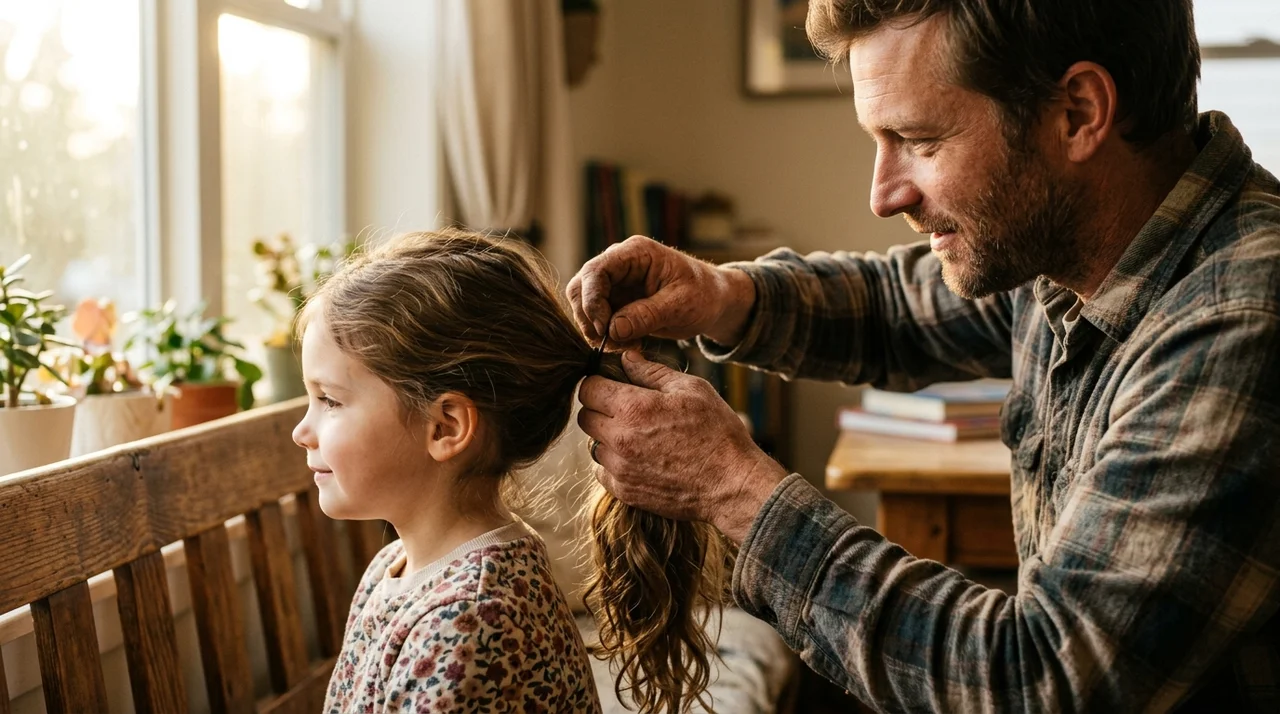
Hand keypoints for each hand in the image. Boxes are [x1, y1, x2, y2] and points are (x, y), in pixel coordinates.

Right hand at [566, 236, 756, 345]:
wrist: (713, 302)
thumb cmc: (703, 295)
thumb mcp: (681, 305)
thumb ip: (647, 315)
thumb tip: (613, 329)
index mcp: (634, 253)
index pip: (596, 271)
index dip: (592, 300)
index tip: (604, 328)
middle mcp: (618, 265)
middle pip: (580, 287)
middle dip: (589, 318)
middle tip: (608, 342)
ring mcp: (615, 284)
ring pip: (584, 306)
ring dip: (597, 331)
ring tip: (625, 345)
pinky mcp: (616, 303)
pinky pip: (598, 320)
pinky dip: (607, 337)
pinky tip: (630, 344)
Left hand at [577, 350, 787, 543]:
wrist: (731, 485)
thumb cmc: (717, 433)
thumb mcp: (692, 390)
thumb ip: (652, 372)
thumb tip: (626, 357)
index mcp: (633, 408)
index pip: (588, 388)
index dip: (599, 383)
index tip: (612, 386)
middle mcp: (619, 439)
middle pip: (585, 417)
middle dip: (600, 409)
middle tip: (626, 410)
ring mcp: (620, 469)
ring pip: (593, 445)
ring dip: (608, 438)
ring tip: (638, 437)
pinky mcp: (625, 491)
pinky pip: (603, 473)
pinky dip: (615, 464)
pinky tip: (640, 459)